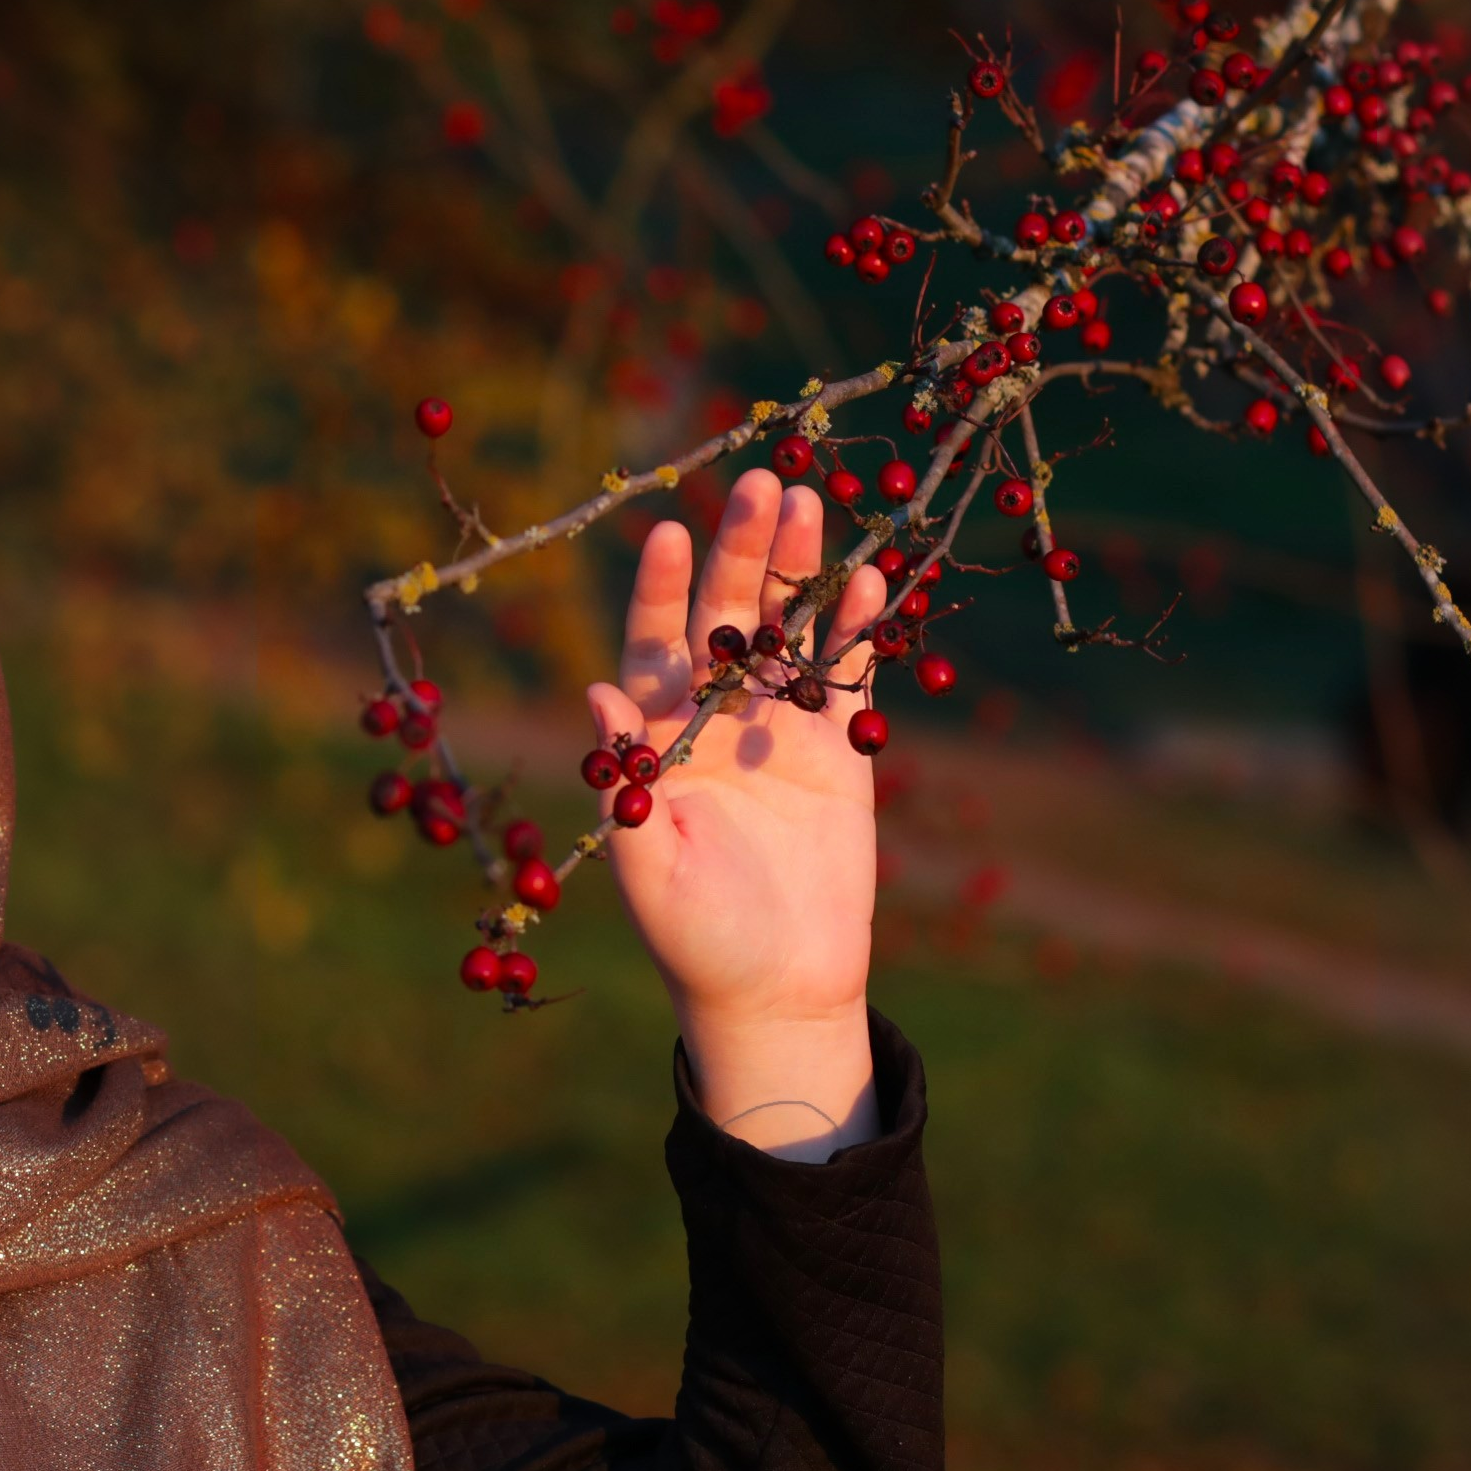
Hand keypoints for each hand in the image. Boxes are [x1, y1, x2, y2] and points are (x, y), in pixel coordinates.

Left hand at [586, 469, 884, 1155]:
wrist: (777, 987)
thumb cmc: (694, 937)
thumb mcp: (648, 865)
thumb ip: (628, 779)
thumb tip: (596, 695)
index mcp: (658, 735)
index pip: (654, 642)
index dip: (661, 588)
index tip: (667, 531)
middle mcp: (714, 716)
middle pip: (726, 614)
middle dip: (741, 550)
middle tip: (761, 482)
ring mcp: (777, 727)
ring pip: (788, 630)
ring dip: (799, 569)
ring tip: (809, 503)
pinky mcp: (837, 752)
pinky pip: (847, 677)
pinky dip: (858, 630)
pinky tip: (874, 578)